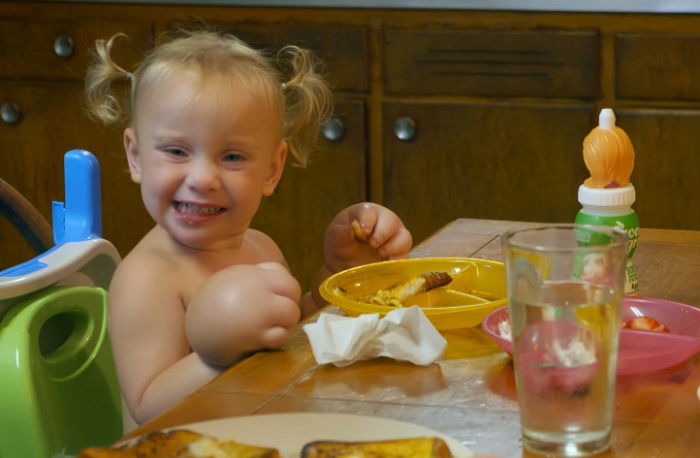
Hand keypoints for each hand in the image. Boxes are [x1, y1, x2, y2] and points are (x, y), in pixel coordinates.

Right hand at [185, 262, 300, 366]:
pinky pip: (281, 334)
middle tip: (277, 316)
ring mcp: (256, 310)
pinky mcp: (254, 334)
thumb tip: (282, 275)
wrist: (194, 338)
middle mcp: (253, 287)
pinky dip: (277, 338)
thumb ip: (251, 278)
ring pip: (291, 312)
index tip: (274, 300)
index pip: (280, 272)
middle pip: (292, 288)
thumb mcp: (225, 283)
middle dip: (289, 303)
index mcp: (246, 274)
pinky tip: (264, 340)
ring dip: (285, 322)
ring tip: (270, 328)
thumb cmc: (210, 313)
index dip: (283, 288)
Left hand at [323, 202, 411, 273]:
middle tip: (372, 244)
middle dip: (382, 233)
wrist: (345, 265)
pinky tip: (388, 264)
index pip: (371, 212)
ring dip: (393, 247)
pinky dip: (399, 260)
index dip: (368, 221)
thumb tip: (353, 229)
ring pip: (404, 238)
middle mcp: (385, 223)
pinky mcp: (399, 256)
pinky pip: (406, 257)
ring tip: (380, 254)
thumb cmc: (341, 244)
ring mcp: (395, 239)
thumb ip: (342, 232)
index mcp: (368, 213)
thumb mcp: (336, 237)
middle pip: (392, 222)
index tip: (363, 232)